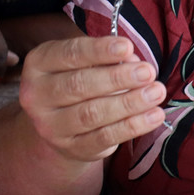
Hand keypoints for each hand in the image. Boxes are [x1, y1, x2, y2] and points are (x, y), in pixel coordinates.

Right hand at [19, 36, 166, 162]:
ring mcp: (50, 126)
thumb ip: (109, 59)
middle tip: (148, 72)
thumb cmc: (82, 82)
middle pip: (79, 85)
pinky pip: (104, 137)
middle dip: (117, 78)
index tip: (127, 47)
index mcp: (39, 64)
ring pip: (92, 113)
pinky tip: (154, 115)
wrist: (64, 127)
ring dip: (129, 102)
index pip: (69, 54)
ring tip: (156, 92)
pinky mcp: (72, 147)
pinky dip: (133, 126)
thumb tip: (133, 62)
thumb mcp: (89, 63)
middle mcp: (37, 95)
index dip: (99, 50)